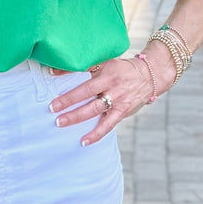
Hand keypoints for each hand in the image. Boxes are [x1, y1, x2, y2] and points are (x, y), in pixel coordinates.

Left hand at [47, 44, 176, 145]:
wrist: (150, 76)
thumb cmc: (122, 69)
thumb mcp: (107, 62)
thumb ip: (86, 67)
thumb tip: (57, 71)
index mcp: (107, 71)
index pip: (85, 75)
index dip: (68, 79)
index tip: (52, 82)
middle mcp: (112, 85)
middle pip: (87, 94)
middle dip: (68, 102)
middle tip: (52, 109)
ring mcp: (118, 99)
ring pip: (95, 110)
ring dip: (77, 117)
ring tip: (60, 122)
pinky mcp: (123, 111)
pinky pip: (108, 125)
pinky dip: (96, 134)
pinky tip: (83, 141)